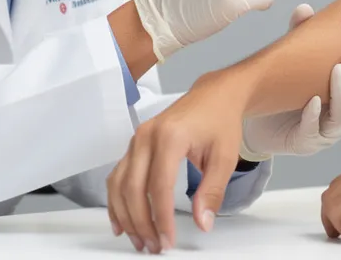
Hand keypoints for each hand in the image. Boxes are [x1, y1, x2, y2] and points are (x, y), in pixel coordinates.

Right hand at [106, 71, 246, 252]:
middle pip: (133, 188)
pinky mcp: (134, 145)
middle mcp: (146, 137)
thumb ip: (212, 191)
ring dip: (125, 216)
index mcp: (170, 137)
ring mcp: (137, 140)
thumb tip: (203, 222)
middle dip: (141, 223)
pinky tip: (121, 221)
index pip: (159, 186)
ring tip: (138, 241)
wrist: (214, 95)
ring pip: (119, 184)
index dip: (161, 218)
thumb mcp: (224, 157)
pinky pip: (117, 176)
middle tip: (153, 247)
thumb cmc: (219, 121)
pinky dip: (116, 201)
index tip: (167, 240)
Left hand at [239, 3, 340, 159]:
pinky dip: (313, 115)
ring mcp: (325, 133)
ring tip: (336, 70)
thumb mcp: (298, 60)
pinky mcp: (304, 142)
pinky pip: (313, 132)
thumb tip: (306, 9)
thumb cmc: (288, 90)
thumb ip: (304, 35)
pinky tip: (310, 100)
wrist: (258, 118)